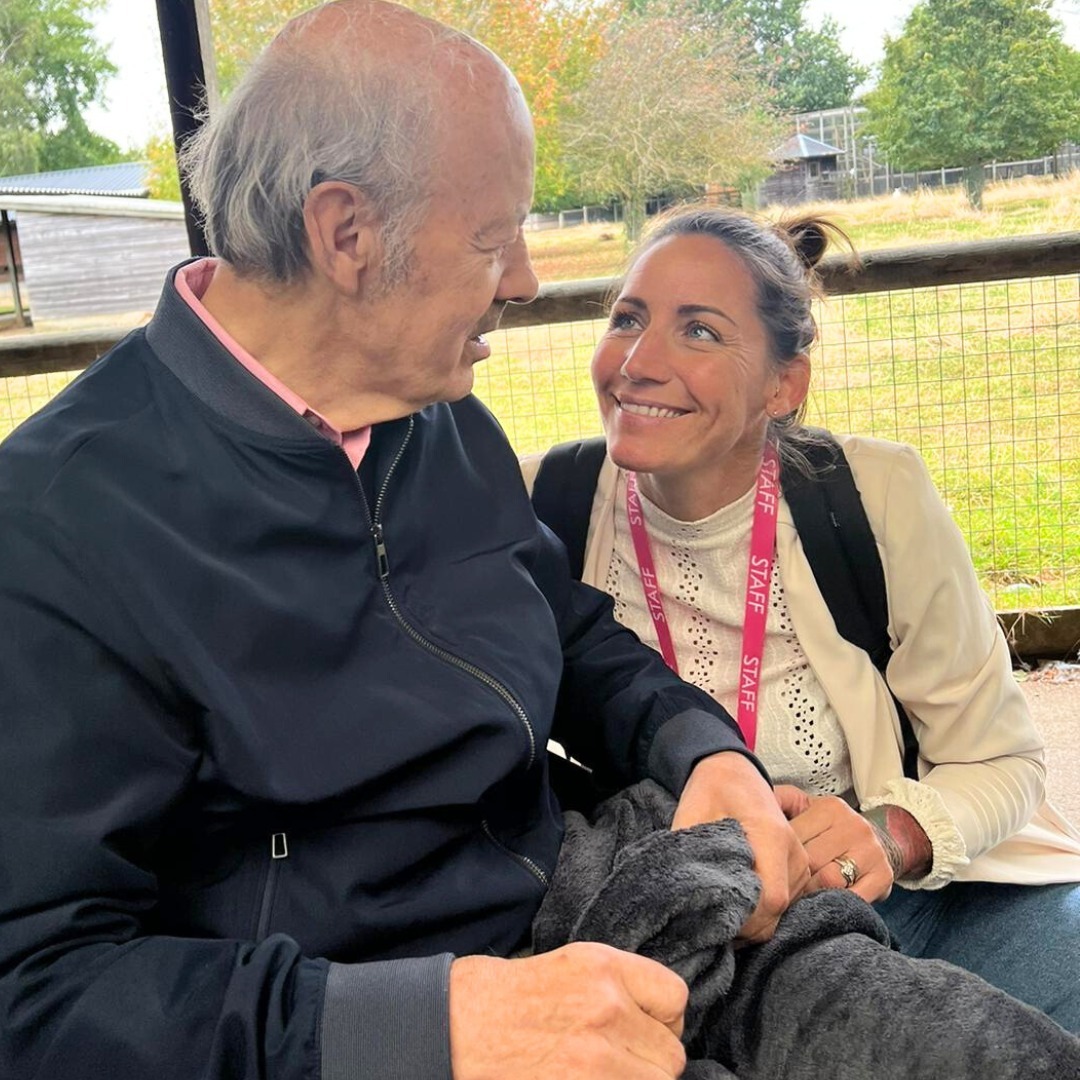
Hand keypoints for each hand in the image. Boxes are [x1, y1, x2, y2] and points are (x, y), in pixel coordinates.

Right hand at [449, 943, 687, 1078]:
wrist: (462, 1024)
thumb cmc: (514, 993)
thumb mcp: (573, 963)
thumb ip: (620, 983)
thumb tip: (661, 1015)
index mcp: (604, 967)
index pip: (675, 997)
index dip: (665, 1018)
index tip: (647, 1026)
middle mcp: (606, 1008)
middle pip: (670, 1054)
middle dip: (652, 1060)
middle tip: (624, 1057)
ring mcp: (596, 1057)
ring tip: (609, 1071)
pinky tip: (592, 1079)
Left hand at [672, 752, 809, 943]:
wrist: (732, 770)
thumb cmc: (710, 790)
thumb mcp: (692, 817)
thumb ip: (692, 857)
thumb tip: (684, 898)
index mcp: (771, 835)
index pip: (771, 898)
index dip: (744, 920)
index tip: (714, 920)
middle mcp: (795, 850)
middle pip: (778, 911)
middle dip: (744, 925)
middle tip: (709, 920)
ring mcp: (801, 860)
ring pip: (782, 911)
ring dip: (753, 919)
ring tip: (720, 907)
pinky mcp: (800, 867)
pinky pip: (786, 903)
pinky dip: (762, 910)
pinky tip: (738, 900)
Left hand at [774, 785, 893, 902]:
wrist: (880, 842)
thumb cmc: (830, 830)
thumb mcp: (807, 810)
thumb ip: (780, 803)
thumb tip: (752, 796)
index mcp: (830, 807)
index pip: (794, 835)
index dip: (779, 855)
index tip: (769, 865)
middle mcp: (854, 826)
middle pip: (810, 860)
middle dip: (793, 877)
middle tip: (780, 887)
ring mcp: (872, 851)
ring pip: (829, 880)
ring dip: (811, 893)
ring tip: (800, 897)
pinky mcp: (884, 876)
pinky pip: (853, 898)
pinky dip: (835, 904)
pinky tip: (824, 904)